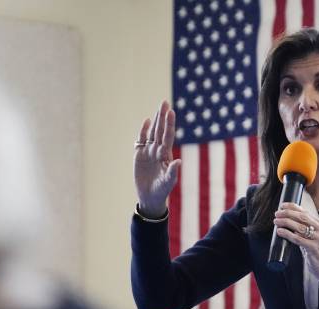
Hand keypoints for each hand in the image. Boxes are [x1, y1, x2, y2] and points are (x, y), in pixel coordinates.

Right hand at [134, 101, 180, 217]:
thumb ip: (173, 171)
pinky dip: (143, 131)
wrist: (150, 197)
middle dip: (162, 117)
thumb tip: (179, 161)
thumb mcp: (168, 182)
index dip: (169, 124)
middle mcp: (158, 150)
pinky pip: (141, 141)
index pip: (168, 136)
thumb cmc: (162, 190)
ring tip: (158, 108)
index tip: (171, 111)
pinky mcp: (140, 155)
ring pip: (152, 133)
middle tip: (164, 102)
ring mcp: (149, 152)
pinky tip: (146, 121)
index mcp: (166, 155)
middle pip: (161, 130)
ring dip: (155, 120)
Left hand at [274, 203, 318, 289]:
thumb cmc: (317, 253)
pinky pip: (298, 239)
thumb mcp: (313, 237)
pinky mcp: (315, 248)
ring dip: (286, 222)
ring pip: (299, 227)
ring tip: (276, 222)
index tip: (282, 206)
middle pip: (302, 217)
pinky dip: (288, 234)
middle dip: (287, 213)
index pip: (306, 211)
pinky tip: (280, 232)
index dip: (293, 207)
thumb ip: (305, 229)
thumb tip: (288, 221)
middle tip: (277, 214)